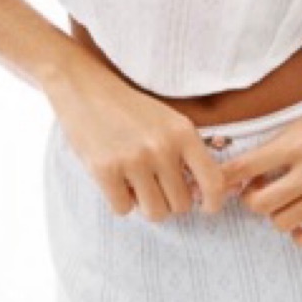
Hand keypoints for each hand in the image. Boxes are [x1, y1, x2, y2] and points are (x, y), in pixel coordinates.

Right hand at [44, 46, 229, 221]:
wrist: (87, 89)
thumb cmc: (131, 108)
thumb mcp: (168, 120)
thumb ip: (187, 152)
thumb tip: (201, 194)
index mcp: (183, 132)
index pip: (212, 181)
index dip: (213, 202)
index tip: (206, 207)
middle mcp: (162, 147)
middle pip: (181, 205)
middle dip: (170, 200)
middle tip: (156, 184)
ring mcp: (134, 160)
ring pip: (155, 213)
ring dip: (146, 204)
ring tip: (137, 183)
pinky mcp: (106, 171)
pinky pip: (124, 210)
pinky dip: (121, 201)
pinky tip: (116, 179)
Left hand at [219, 74, 301, 246]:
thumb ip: (278, 145)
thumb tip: (246, 169)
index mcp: (298, 142)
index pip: (246, 167)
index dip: (227, 178)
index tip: (222, 180)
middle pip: (260, 203)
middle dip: (250, 199)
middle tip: (255, 190)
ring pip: (284, 222)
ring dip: (275, 214)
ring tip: (281, 201)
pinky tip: (299, 225)